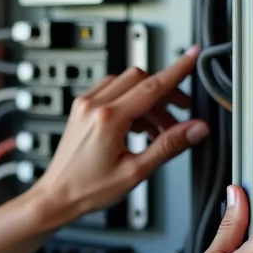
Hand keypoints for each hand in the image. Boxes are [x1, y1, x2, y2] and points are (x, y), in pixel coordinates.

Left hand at [28, 46, 209, 226]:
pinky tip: (140, 126)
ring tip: (160, 128)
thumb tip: (195, 129)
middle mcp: (93, 105)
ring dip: (148, 99)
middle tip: (182, 110)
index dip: (177, 70)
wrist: (57, 196)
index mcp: (108, 119)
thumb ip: (168, 146)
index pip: (152, 86)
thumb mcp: (136, 172)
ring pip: (125, 83)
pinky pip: (111, 91)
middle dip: (165, 90)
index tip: (193, 56)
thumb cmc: (88, 188)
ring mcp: (84, 105)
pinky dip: (130, 102)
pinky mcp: (81, 109)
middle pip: (139, 79)